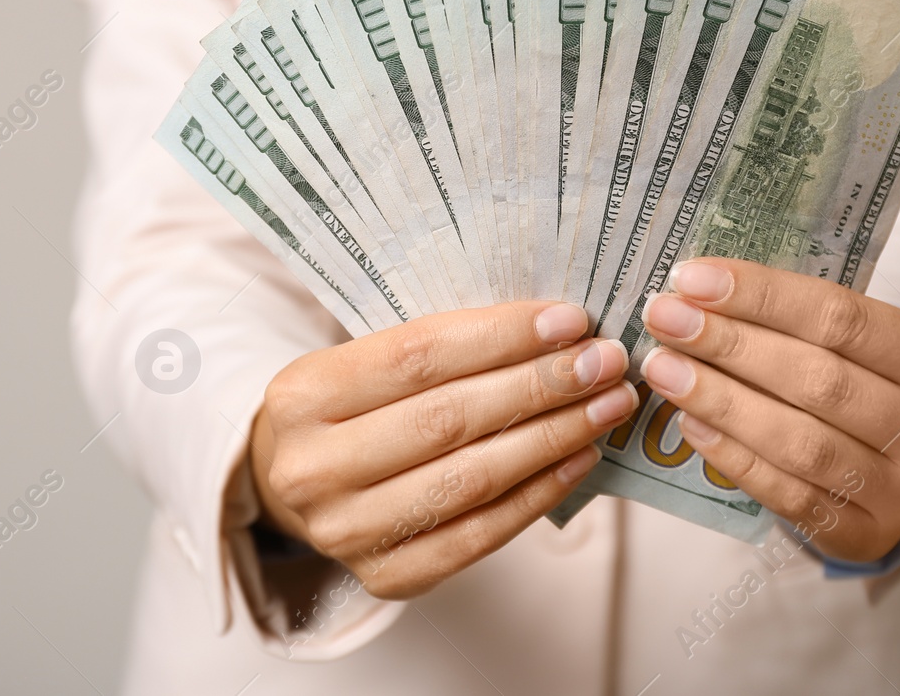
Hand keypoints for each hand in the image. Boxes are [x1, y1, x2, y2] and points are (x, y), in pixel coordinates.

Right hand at [249, 302, 635, 598]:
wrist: (294, 484)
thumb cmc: (346, 409)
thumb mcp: (361, 362)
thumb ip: (438, 348)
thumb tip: (552, 332)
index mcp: (302, 395)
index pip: (417, 356)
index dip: (500, 337)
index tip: (568, 321)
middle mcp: (314, 468)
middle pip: (448, 419)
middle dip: (540, 386)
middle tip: (604, 363)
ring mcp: (347, 531)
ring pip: (470, 479)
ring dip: (552, 438)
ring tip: (606, 406)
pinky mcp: (386, 577)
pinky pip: (478, 535)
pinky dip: (537, 494)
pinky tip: (578, 459)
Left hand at [638, 258, 899, 562]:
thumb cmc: (870, 385)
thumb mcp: (865, 345)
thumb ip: (801, 319)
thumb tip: (700, 292)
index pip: (842, 317)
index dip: (761, 296)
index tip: (692, 278)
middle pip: (818, 379)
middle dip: (729, 344)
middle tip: (664, 319)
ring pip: (800, 442)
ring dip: (720, 400)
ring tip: (664, 369)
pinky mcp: (869, 536)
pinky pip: (787, 494)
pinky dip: (733, 456)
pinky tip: (691, 423)